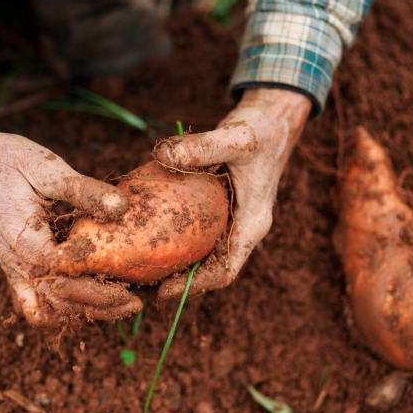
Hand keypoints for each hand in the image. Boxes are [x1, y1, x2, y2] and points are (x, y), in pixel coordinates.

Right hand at [0, 130, 143, 325]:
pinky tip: (82, 297)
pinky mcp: (11, 267)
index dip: (99, 292)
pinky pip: (31, 302)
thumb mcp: (46, 168)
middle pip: (58, 306)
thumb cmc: (4, 161)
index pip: (65, 283)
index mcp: (26, 242)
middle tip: (132, 305)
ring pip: (43, 311)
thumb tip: (122, 207)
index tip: (129, 289)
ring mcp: (11, 268)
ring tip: (113, 305)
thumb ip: (84, 190)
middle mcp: (16, 263)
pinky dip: (55, 308)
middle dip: (97, 309)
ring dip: (77, 312)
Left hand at [154, 88, 310, 300]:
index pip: (226, 270)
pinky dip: (175, 241)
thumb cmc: (261, 130)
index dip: (196, 286)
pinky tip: (146, 238)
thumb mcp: (235, 137)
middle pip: (210, 270)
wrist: (274, 120)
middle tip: (140, 289)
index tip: (164, 292)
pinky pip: (197, 234)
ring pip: (203, 255)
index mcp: (252, 224)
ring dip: (175, 266)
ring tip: (138, 273)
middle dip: (179, 283)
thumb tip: (162, 154)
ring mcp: (231, 221)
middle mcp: (241, 229)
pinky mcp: (219, 209)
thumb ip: (201, 147)